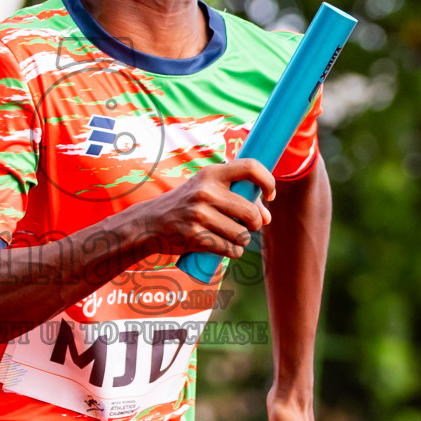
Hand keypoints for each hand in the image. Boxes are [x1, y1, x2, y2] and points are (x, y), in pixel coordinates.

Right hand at [130, 158, 276, 258]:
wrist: (150, 222)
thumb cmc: (185, 205)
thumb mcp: (206, 191)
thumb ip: (237, 198)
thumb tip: (266, 218)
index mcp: (211, 173)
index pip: (250, 167)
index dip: (268, 181)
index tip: (270, 195)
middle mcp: (206, 191)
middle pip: (251, 212)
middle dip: (255, 224)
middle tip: (247, 225)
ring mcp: (200, 214)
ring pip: (242, 235)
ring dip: (243, 241)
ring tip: (232, 237)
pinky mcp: (196, 236)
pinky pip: (230, 249)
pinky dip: (234, 252)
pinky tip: (226, 248)